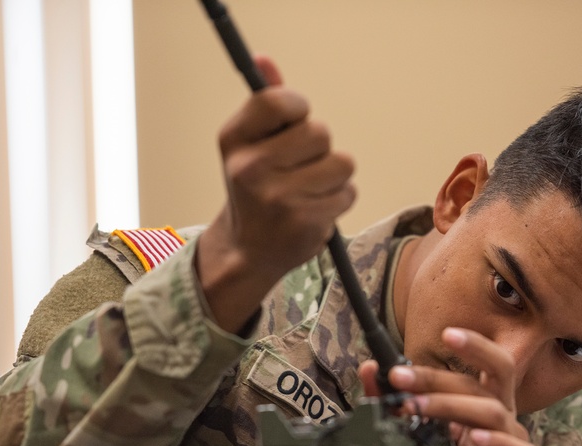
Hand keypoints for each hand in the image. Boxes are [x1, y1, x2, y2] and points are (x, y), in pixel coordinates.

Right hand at [197, 56, 355, 332]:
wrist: (248, 250)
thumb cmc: (255, 188)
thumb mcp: (250, 145)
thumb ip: (265, 105)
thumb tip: (265, 60)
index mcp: (234, 140)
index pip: (277, 101)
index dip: (297, 107)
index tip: (295, 121)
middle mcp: (250, 168)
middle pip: (319, 132)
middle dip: (318, 147)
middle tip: (299, 166)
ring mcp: (278, 197)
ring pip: (341, 162)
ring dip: (334, 175)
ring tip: (310, 189)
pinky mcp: (305, 221)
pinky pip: (348, 192)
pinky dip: (339, 199)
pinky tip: (315, 209)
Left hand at [358, 327, 539, 445]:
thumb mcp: (416, 427)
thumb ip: (392, 398)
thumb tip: (370, 369)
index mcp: (483, 399)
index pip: (488, 364)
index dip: (475, 346)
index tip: (447, 334)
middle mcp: (501, 414)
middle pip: (482, 384)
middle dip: (438, 378)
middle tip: (401, 378)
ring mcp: (513, 440)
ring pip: (491, 412)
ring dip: (450, 405)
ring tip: (417, 407)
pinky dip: (496, 442)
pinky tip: (474, 438)